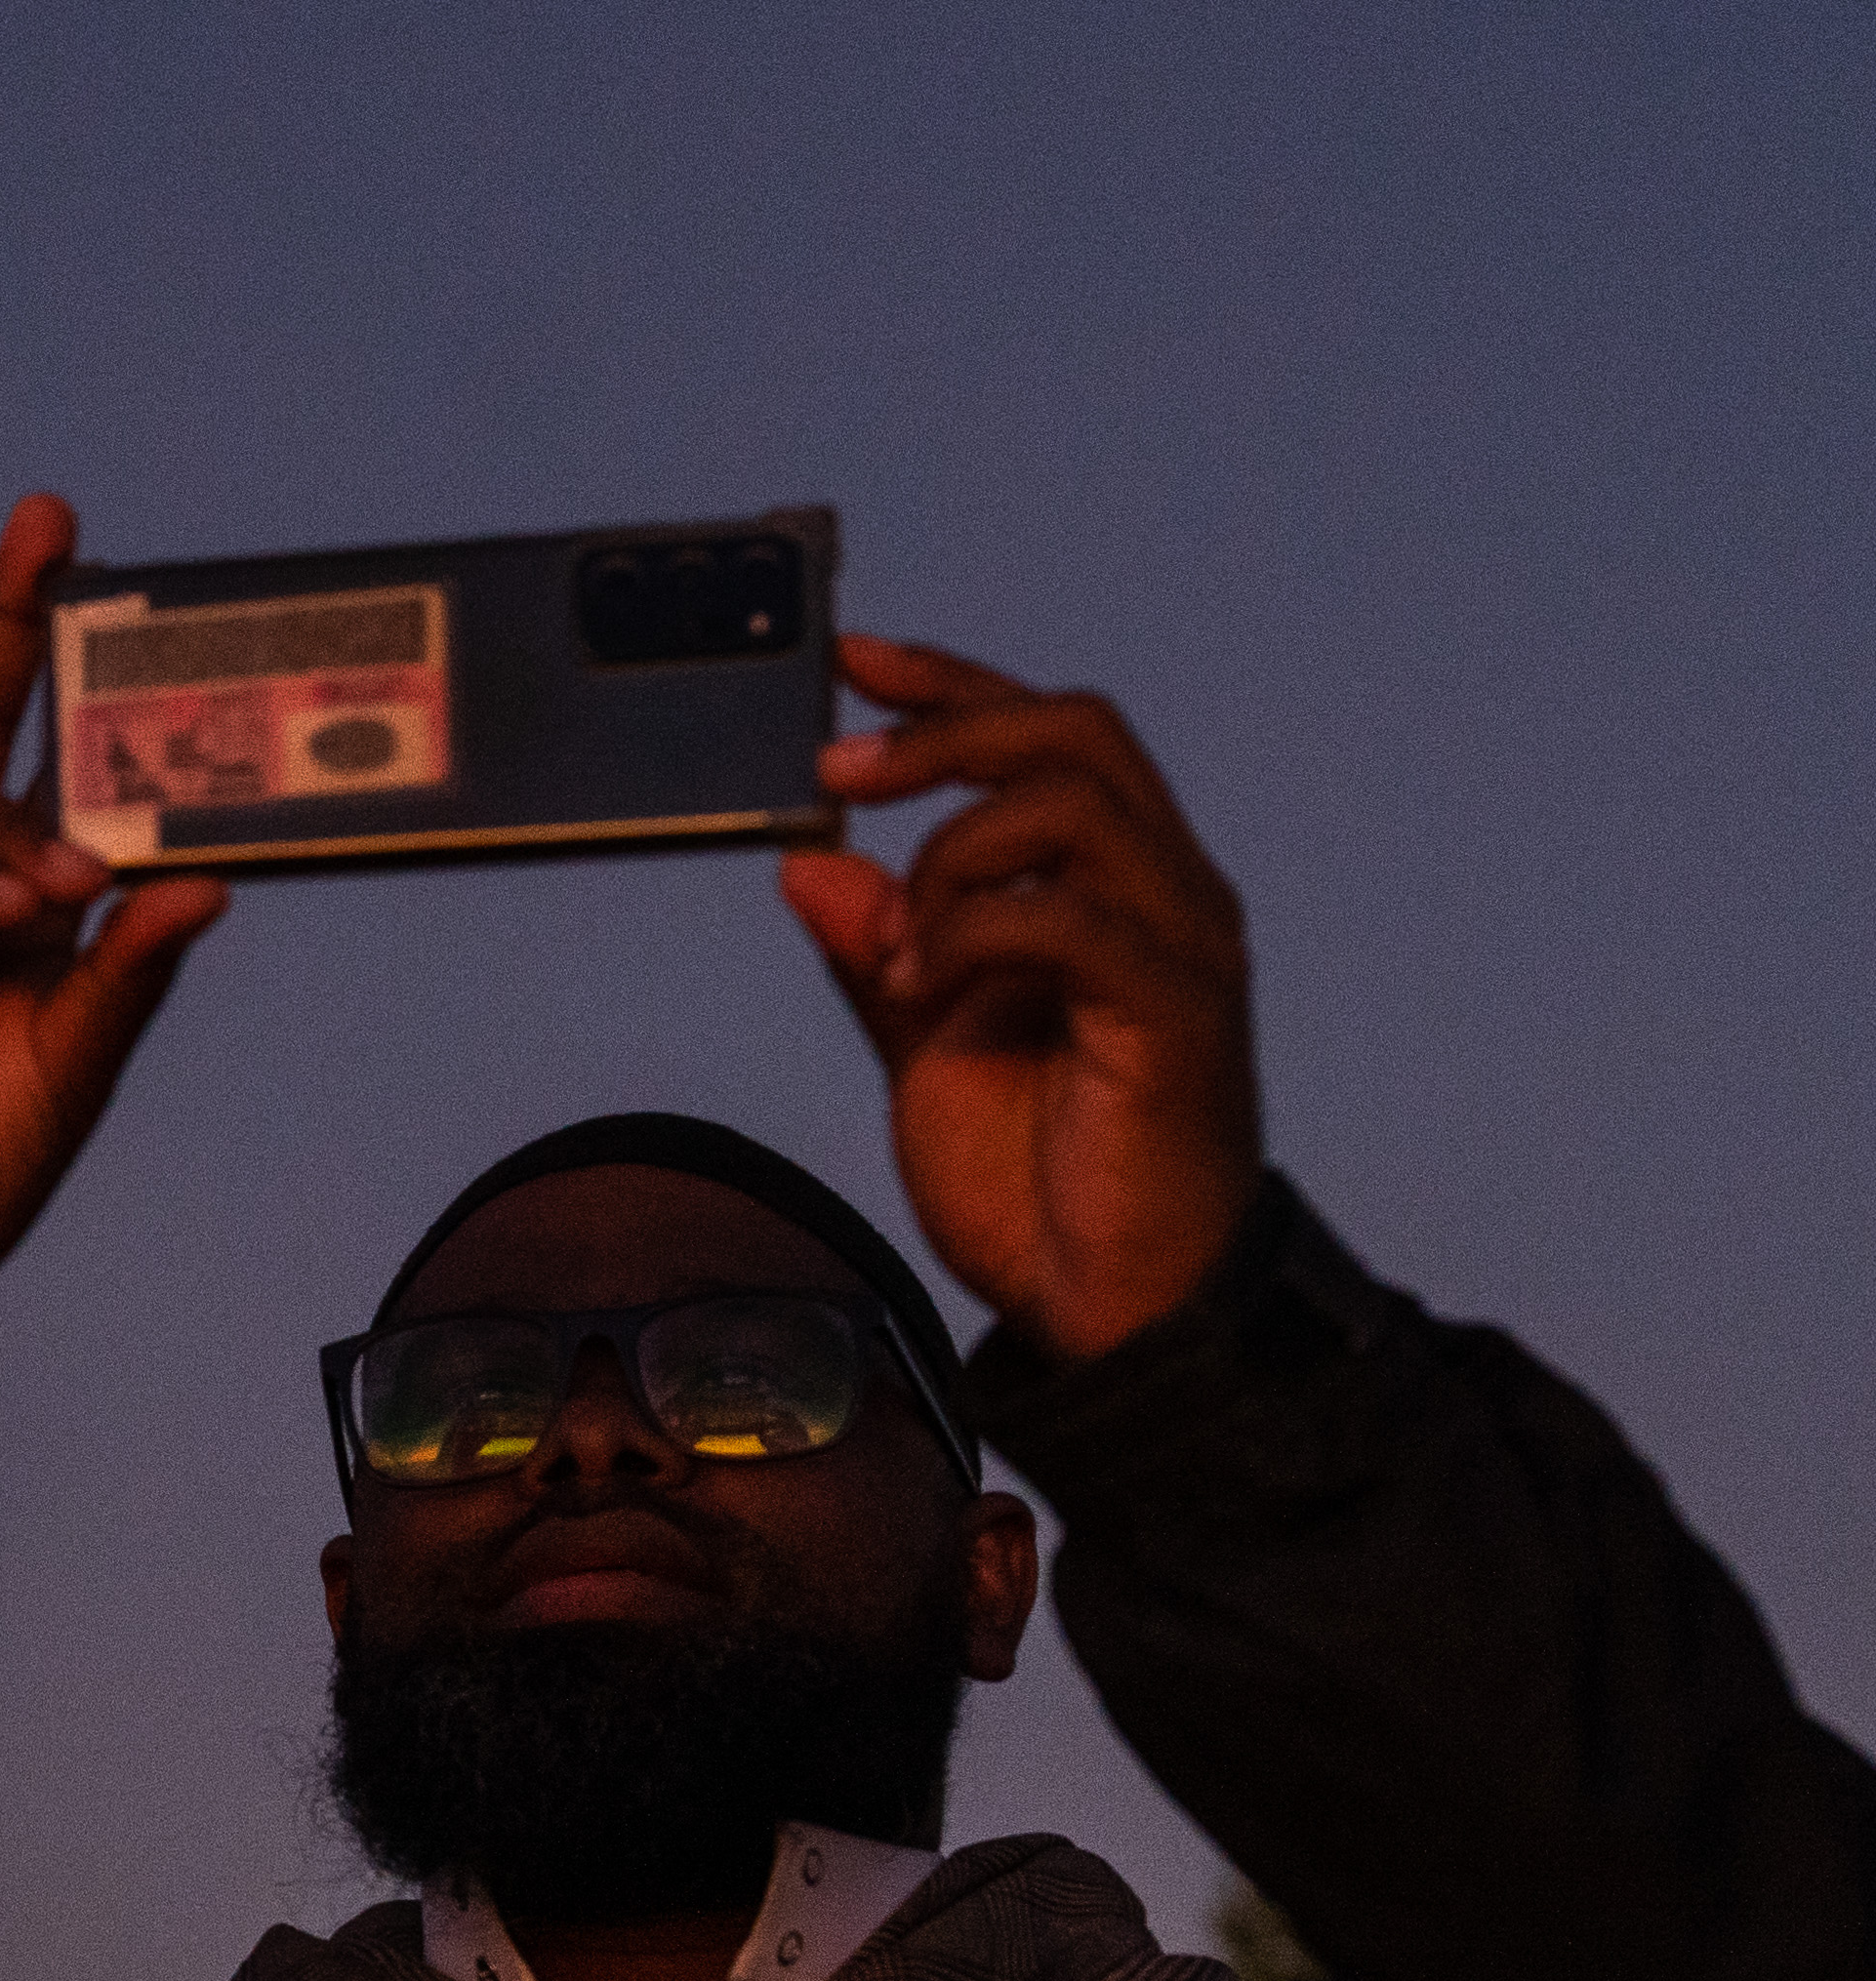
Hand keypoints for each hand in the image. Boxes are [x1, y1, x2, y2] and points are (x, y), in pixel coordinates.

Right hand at [0, 495, 230, 1404]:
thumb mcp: (74, 1072)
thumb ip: (129, 976)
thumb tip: (210, 880)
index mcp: (23, 907)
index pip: (59, 764)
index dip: (84, 677)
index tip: (138, 589)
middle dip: (11, 622)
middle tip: (51, 529)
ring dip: (10, 825)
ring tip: (66, 888)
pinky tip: (10, 907)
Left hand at [782, 639, 1263, 1364]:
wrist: (1110, 1308)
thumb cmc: (1041, 1183)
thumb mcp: (926, 1049)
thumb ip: (879, 955)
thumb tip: (809, 864)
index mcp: (1113, 888)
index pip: (1046, 736)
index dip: (951, 684)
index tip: (853, 662)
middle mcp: (1167, 895)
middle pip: (1074, 733)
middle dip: (944, 731)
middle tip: (840, 773)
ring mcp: (1181, 947)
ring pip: (1076, 804)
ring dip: (954, 851)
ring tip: (901, 946)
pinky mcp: (1177, 1013)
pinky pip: (1074, 916)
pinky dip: (976, 929)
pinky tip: (925, 985)